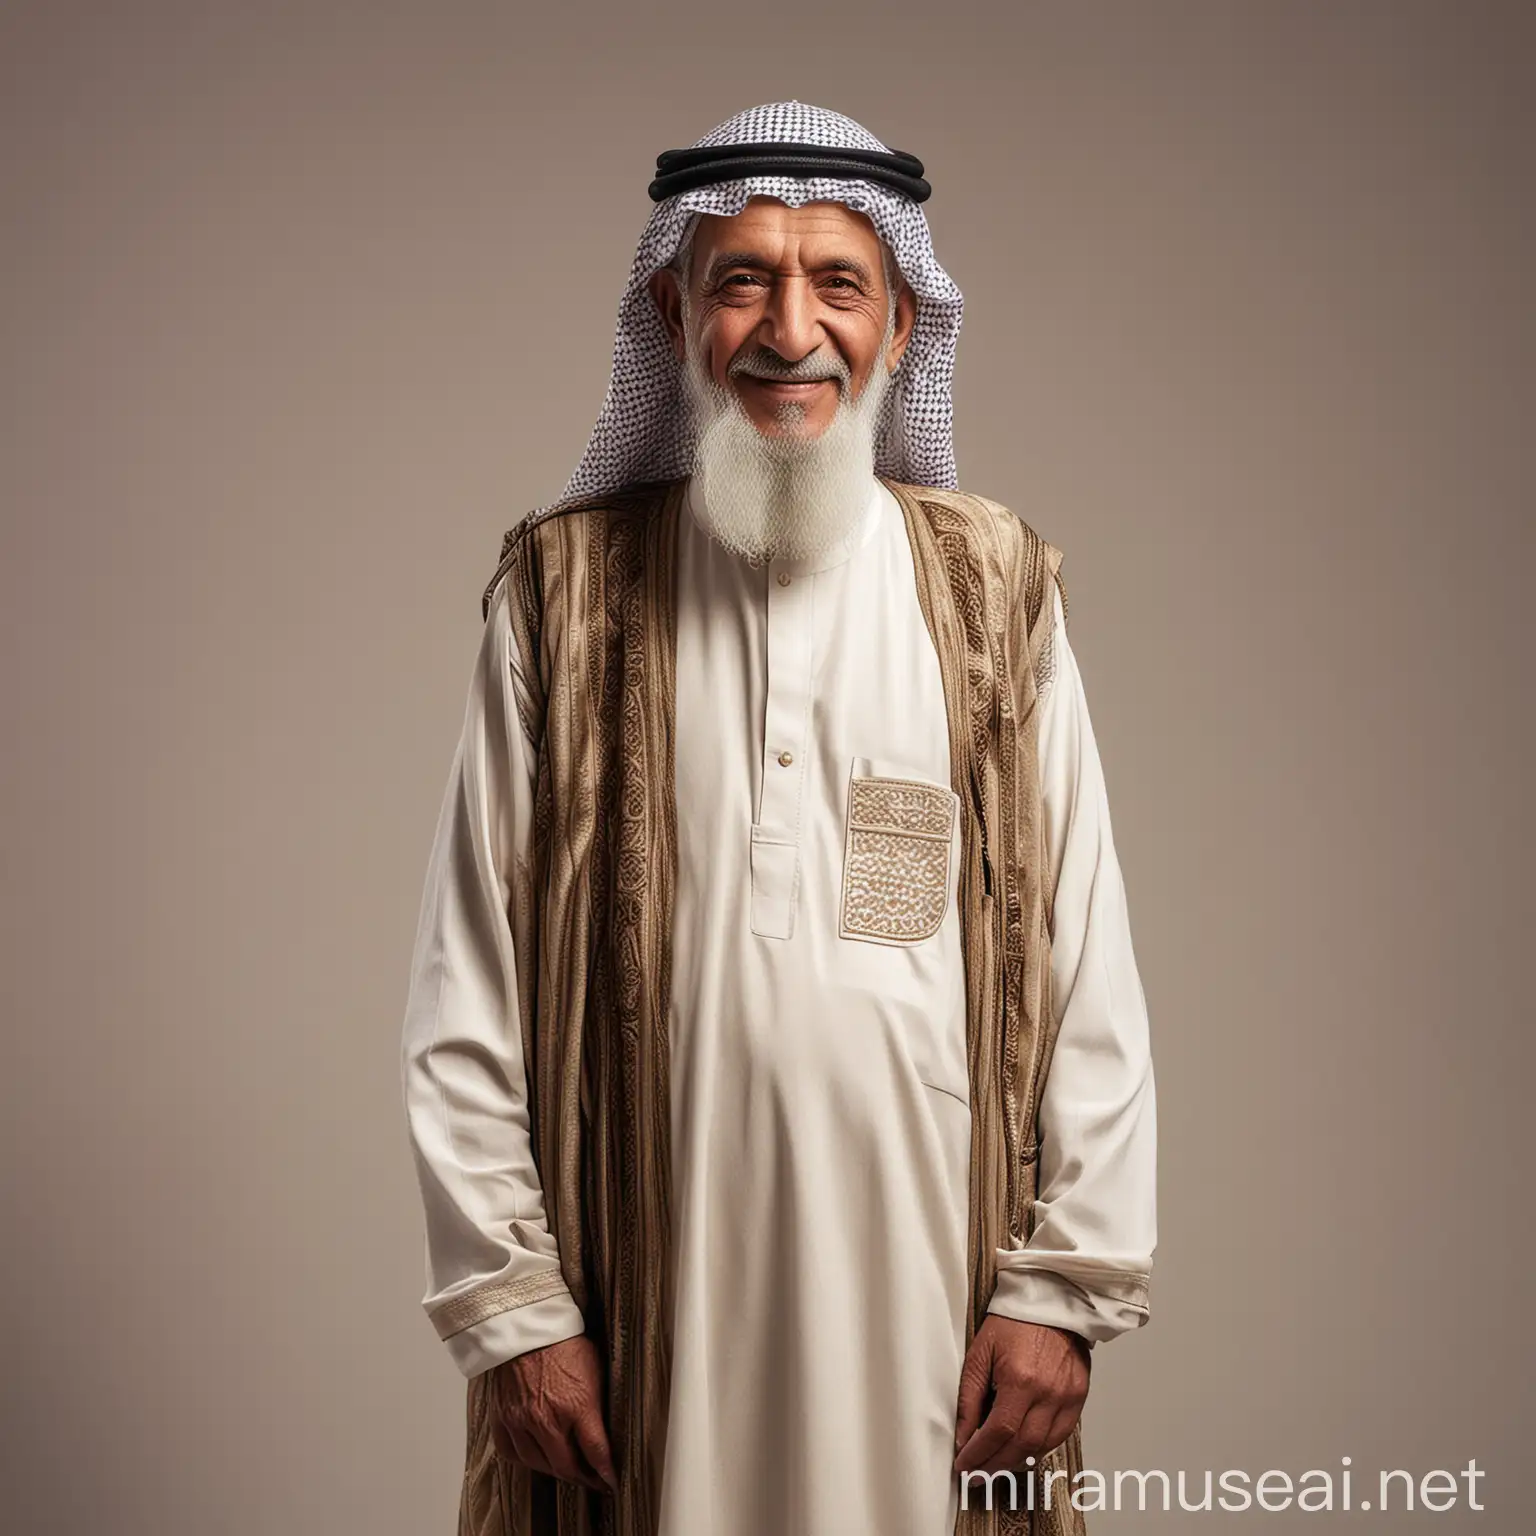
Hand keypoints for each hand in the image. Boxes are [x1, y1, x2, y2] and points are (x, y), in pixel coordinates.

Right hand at [487, 1334, 616, 1491]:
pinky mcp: (502, 1419)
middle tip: (592, 1480)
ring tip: (567, 1470)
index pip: (597, 1452)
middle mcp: (548, 1419)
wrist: (524, 1325)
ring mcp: (522, 1422)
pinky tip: (537, 1457)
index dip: (606, 1473)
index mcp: (577, 1404)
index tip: (612, 1482)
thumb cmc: (562, 1340)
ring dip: (556, 1471)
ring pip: (540, 1465)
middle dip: (583, 1478)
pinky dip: (526, 1460)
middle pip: (567, 1467)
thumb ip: (597, 1402)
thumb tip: (606, 1426)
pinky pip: (512, 1454)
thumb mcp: (594, 1366)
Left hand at [953, 1316, 1089, 1475]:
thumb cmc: (1014, 1322)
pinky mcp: (1079, 1397)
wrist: (1051, 1303)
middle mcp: (1048, 1393)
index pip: (999, 1432)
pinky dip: (1039, 1448)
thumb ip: (970, 1397)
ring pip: (1042, 1447)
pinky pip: (1060, 1436)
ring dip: (1016, 1461)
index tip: (964, 1465)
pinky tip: (1021, 1449)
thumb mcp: (980, 1353)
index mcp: (1021, 1379)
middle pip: (1021, 1447)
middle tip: (976, 1473)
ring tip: (995, 1464)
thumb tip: (963, 1435)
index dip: (979, 1455)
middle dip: (995, 1465)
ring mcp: (1068, 1397)